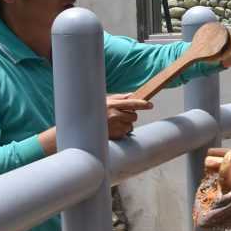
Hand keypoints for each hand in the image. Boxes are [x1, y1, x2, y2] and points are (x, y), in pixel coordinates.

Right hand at [37, 94, 152, 154]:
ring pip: (130, 125)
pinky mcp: (114, 135)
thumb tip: (131, 95)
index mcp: (112, 104)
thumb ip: (118, 98)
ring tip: (114, 124)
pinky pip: (125, 133)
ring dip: (126, 125)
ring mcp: (114, 126)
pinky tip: (112, 130)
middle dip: (130, 117)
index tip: (150, 105)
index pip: (132, 103)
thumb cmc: (92, 111)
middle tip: (121, 117)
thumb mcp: (103, 101)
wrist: (80, 127)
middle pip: (133, 116)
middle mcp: (114, 114)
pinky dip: (122, 132)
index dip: (143, 104)